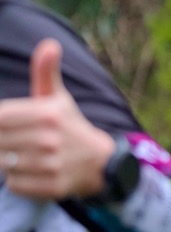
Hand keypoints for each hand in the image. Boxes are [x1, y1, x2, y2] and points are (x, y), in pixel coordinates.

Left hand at [0, 39, 115, 199]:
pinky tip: (31, 171)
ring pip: (4, 164)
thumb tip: (49, 44)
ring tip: (24, 155)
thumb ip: (45, 71)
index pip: (0, 118)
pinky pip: (14, 184)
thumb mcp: (58, 97)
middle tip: (15, 141)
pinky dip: (17, 179)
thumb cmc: (69, 125)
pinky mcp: (51, 187)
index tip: (5, 125)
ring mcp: (50, 165)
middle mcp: (49, 140)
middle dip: (2, 143)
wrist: (99, 162)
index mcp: (47, 114)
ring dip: (8, 161)